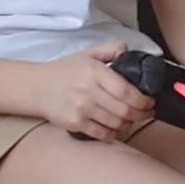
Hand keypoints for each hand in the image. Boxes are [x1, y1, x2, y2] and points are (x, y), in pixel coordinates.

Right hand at [28, 40, 155, 139]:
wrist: (35, 87)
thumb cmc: (62, 71)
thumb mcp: (86, 54)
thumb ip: (109, 50)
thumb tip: (126, 50)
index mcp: (95, 72)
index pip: (127, 91)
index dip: (143, 101)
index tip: (149, 102)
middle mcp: (89, 91)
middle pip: (125, 110)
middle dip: (141, 114)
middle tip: (146, 113)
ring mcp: (82, 109)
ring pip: (116, 123)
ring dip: (128, 124)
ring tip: (131, 119)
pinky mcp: (75, 123)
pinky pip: (102, 133)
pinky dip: (113, 133)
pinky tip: (115, 128)